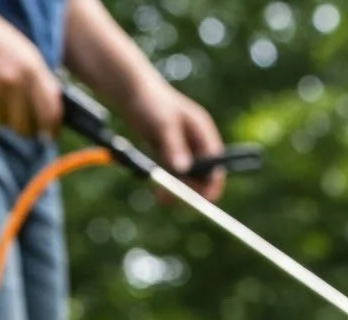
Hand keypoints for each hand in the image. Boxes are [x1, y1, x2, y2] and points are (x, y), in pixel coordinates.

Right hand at [0, 3, 61, 135]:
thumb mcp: (27, 56)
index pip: (50, 113)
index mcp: (32, 70)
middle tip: (18, 118)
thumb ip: (42, 84)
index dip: (51, 129)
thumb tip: (54, 119)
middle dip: (24, 128)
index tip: (49, 135)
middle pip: (26, 127)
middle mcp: (13, 81)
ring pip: (3, 123)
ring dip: (0, 114)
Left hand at [121, 79, 226, 201]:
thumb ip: (173, 146)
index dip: (211, 185)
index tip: (200, 201)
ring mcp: (185, 149)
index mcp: (203, 132)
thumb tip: (183, 170)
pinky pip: (174, 175)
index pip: (216, 165)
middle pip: (203, 176)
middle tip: (173, 200)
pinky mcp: (171, 153)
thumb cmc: (150, 101)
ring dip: (177, 190)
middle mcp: (198, 142)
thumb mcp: (163, 123)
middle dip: (190, 191)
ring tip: (161, 197)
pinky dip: (168, 184)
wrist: (131, 90)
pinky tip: (158, 191)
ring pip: (187, 179)